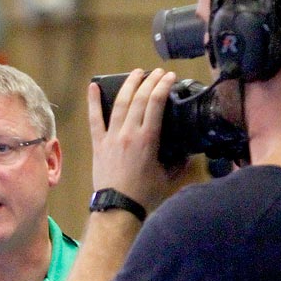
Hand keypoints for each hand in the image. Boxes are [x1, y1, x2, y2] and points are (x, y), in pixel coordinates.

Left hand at [87, 67, 179, 211]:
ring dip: (129, 84)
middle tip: (158, 72)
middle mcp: (129, 133)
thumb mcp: (167, 177)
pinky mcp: (99, 144)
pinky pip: (94, 118)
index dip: (163, 85)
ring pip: (120, 103)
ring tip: (136, 73)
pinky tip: (93, 85)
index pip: (156, 102)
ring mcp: (112, 137)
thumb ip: (178, 162)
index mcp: (148, 139)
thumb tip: (186, 152)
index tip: (170, 77)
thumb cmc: (143, 196)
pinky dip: (93, 101)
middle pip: (139, 98)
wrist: (117, 208)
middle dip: (150, 80)